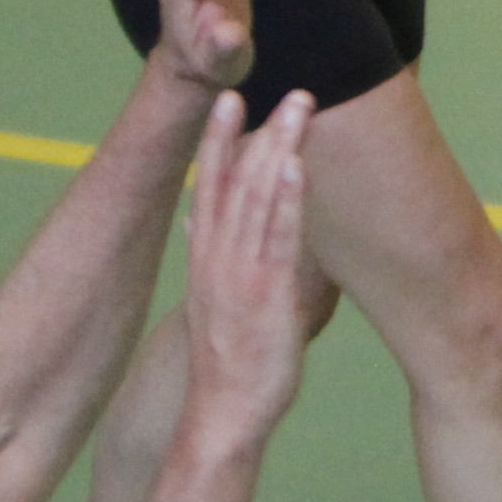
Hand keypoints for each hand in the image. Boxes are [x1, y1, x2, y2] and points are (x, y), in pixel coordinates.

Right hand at [179, 91, 317, 431]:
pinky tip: (297, 167)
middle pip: (234, 183)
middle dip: (255, 132)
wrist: (222, 415)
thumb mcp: (216, 304)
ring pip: (258, 200)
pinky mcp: (267, 294)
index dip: (217, 143)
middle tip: (278, 87)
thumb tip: (205, 228)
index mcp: (206, 260)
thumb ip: (218, 261)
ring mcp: (240, 275)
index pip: (209, 189)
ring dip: (278, 150)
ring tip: (296, 107)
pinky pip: (278, 240)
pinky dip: (287, 201)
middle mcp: (218, 260)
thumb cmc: (229, 363)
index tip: (226, 100)